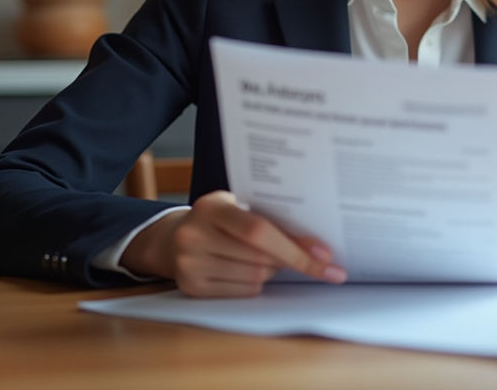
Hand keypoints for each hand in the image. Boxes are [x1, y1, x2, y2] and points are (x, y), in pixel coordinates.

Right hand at [120, 190, 345, 296]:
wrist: (171, 238)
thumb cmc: (217, 219)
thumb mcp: (236, 205)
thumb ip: (267, 216)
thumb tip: (316, 242)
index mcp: (210, 207)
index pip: (259, 230)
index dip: (295, 246)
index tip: (326, 256)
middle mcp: (194, 235)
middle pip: (260, 258)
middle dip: (292, 260)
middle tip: (314, 259)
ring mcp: (189, 264)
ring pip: (255, 277)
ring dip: (273, 270)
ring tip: (269, 257)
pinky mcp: (191, 288)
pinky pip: (243, 291)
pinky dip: (256, 283)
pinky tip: (250, 268)